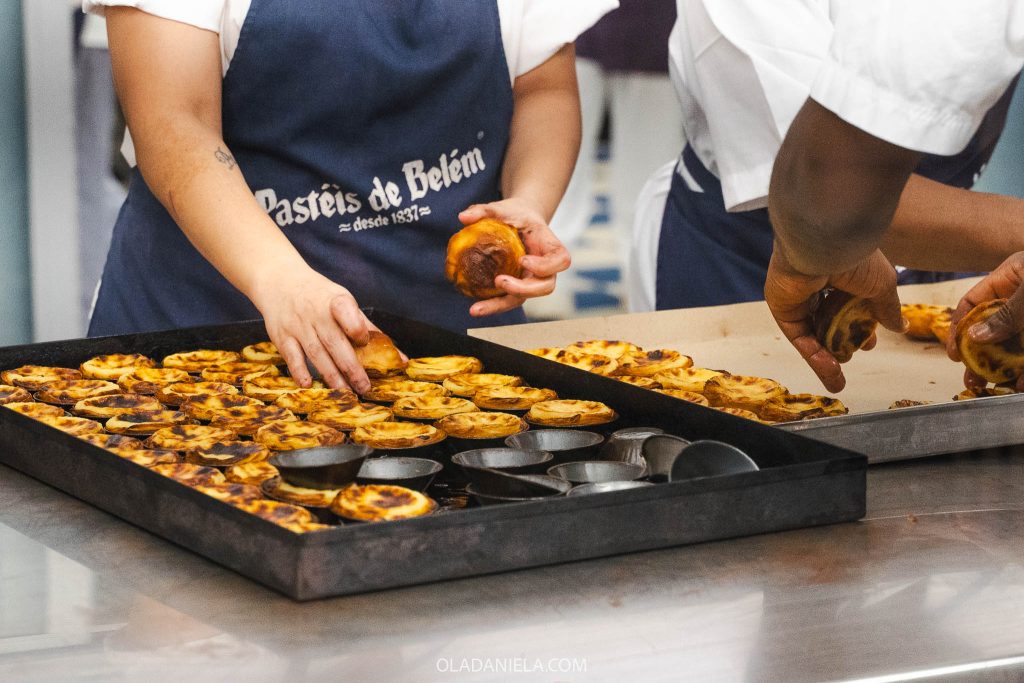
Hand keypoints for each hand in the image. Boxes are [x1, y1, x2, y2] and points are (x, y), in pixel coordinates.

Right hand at [250, 268, 373, 392]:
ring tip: (345, 392)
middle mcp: (316, 313)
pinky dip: (299, 372)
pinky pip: (291, 356)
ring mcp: (297, 325)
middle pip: (334, 342)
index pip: (346, 311)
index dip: (356, 328)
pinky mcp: (282, 336)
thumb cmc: (320, 296)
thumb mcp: (344, 302)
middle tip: (364, 387)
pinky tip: (309, 385)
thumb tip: (401, 359)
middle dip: (351, 367)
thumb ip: (369, 328)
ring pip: (316, 353)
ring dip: (331, 375)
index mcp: (336, 300)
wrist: (279, 280)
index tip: (364, 341)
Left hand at [458, 198, 570, 316]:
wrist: (518, 221)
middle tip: (499, 281)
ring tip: (477, 307)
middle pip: (545, 286)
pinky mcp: (517, 286)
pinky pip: (509, 300)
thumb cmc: (514, 214)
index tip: (523, 260)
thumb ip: (484, 210)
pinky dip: (493, 305)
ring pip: (524, 298)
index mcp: (549, 246)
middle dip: (524, 289)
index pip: (560, 260)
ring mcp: (532, 280)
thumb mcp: (501, 208)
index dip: (546, 266)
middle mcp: (546, 268)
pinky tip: (475, 308)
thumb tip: (462, 217)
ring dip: (502, 305)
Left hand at [764, 245, 906, 392]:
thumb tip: (901, 327)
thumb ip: (887, 308)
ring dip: (826, 358)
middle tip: (856, 354)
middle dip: (842, 344)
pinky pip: (799, 336)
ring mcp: (798, 296)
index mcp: (842, 271)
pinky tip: (831, 371)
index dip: (861, 327)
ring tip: (839, 380)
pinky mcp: (782, 307)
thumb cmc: (855, 256)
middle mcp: (818, 283)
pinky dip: (814, 356)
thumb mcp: (882, 285)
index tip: (871, 342)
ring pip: (813, 333)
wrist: (823, 244)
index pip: (850, 305)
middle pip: (829, 322)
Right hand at [947, 252, 1023, 389]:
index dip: (959, 327)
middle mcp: (1021, 297)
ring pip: (1014, 345)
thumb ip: (1007, 314)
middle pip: (991, 329)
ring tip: (995, 387)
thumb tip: (973, 337)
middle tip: (972, 378)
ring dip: (1004, 368)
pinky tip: (1021, 382)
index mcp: (1012, 277)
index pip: (972, 303)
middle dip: (980, 355)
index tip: (954, 353)